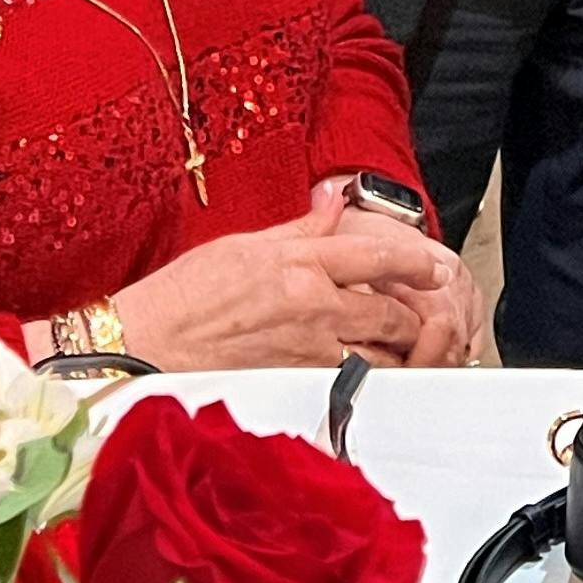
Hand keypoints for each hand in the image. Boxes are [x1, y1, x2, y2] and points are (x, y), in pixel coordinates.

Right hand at [108, 184, 464, 368]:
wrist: (146, 342)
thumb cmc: (184, 293)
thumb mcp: (245, 242)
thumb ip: (300, 227)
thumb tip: (335, 201)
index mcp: (298, 262)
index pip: (376, 254)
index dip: (415, 260)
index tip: (436, 264)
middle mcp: (309, 305)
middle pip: (390, 310)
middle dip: (415, 314)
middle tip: (425, 310)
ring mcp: (306, 348)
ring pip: (378, 353)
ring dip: (399, 349)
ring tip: (406, 343)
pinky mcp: (296, 381)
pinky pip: (349, 379)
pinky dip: (367, 373)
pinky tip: (369, 368)